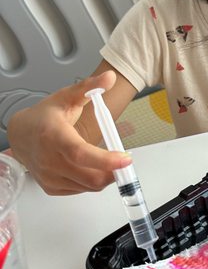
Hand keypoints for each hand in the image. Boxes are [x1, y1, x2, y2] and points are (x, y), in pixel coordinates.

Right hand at [6, 71, 131, 194]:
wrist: (20, 134)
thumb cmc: (44, 116)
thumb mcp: (66, 97)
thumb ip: (90, 87)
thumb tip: (110, 77)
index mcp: (53, 135)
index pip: (80, 153)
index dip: (105, 160)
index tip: (126, 158)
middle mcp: (49, 160)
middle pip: (89, 176)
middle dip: (113, 172)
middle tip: (123, 161)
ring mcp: (49, 176)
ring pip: (88, 186)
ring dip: (105, 177)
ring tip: (108, 162)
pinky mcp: (51, 187)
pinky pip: (80, 190)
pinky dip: (92, 182)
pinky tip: (91, 168)